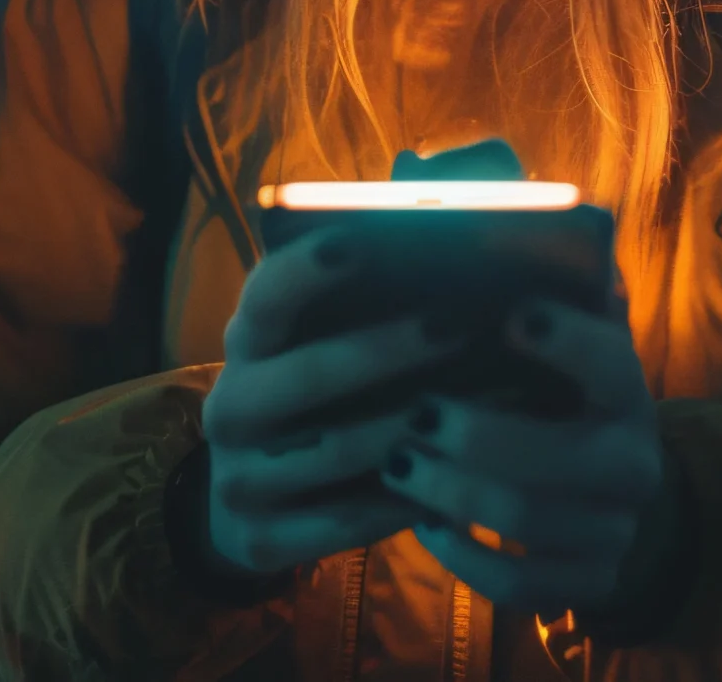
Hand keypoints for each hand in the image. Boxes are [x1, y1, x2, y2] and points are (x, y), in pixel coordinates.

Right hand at [200, 229, 457, 575]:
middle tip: (460, 324)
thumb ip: (387, 255)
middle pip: (305, 374)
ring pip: (336, 451)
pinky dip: (408, 496)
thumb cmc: (327, 389)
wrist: (260, 502)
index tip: (361, 240)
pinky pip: (348, 519)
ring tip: (490, 401)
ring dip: (416, 426)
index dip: (306, 268)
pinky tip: (462, 472)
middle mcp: (231, 404)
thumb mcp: (336, 330)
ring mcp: (240, 476)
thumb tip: (450, 183)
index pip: (266, 295)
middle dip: (386, 348)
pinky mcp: (262, 539)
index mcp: (250, 339)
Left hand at [382, 295, 671, 615]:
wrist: (613, 494)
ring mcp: (615, 531)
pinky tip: (424, 522)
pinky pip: (519, 585)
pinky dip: (463, 556)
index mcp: (629, 392)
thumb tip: (495, 202)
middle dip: (479, 436)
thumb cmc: (561, 397)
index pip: (613, 363)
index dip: (567, 341)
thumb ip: (544, 289)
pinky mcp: (588, 584)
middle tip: (417, 412)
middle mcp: (636, 464)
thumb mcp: (565, 346)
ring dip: (454, 490)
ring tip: (400, 463)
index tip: (511, 315)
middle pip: (560, 458)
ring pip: (528, 521)